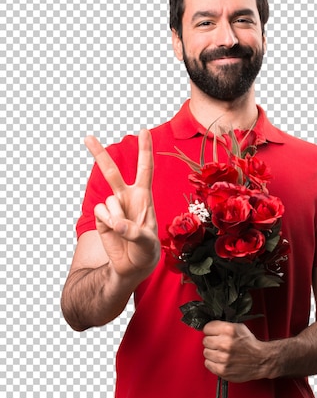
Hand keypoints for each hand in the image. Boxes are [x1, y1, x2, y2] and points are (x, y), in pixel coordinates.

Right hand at [84, 130, 159, 279]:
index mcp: (144, 197)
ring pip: (109, 202)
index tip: (143, 130)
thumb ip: (136, 232)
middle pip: (111, 172)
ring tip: (125, 231)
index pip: (145, 169)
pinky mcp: (102, 218)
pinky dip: (108, 223)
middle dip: (99, 154)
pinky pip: (101, 213)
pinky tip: (115, 231)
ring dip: (117, 217)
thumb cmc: (146, 251)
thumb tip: (118, 224)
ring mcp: (113, 207)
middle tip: (87, 137)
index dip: (145, 149)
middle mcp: (126, 198)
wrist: (132, 266)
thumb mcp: (148, 243)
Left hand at [202, 321, 273, 381]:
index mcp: (229, 330)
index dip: (211, 331)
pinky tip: (221, 360)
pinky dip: (213, 362)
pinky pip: (208, 364)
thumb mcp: (239, 327)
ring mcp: (223, 358)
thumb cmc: (250, 344)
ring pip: (206, 352)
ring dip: (212, 353)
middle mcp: (225, 343)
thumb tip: (209, 327)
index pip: (207, 328)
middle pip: (205, 341)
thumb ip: (223, 326)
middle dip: (211, 342)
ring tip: (222, 353)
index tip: (214, 334)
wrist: (261, 360)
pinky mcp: (222, 370)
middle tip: (219, 344)